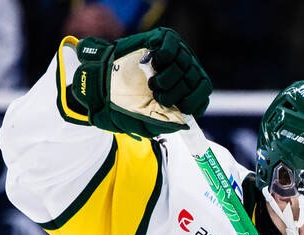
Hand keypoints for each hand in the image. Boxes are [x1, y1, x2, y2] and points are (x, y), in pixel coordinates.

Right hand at [69, 27, 211, 136]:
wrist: (102, 84)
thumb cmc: (125, 104)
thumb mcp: (145, 122)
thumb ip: (165, 124)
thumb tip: (185, 123)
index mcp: (183, 91)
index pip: (202, 95)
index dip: (194, 102)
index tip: (182, 107)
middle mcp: (181, 72)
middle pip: (196, 80)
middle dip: (178, 93)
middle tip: (159, 97)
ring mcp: (173, 55)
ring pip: (185, 64)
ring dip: (169, 78)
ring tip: (152, 84)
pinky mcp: (161, 41)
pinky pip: (173, 47)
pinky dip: (166, 56)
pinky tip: (154, 63)